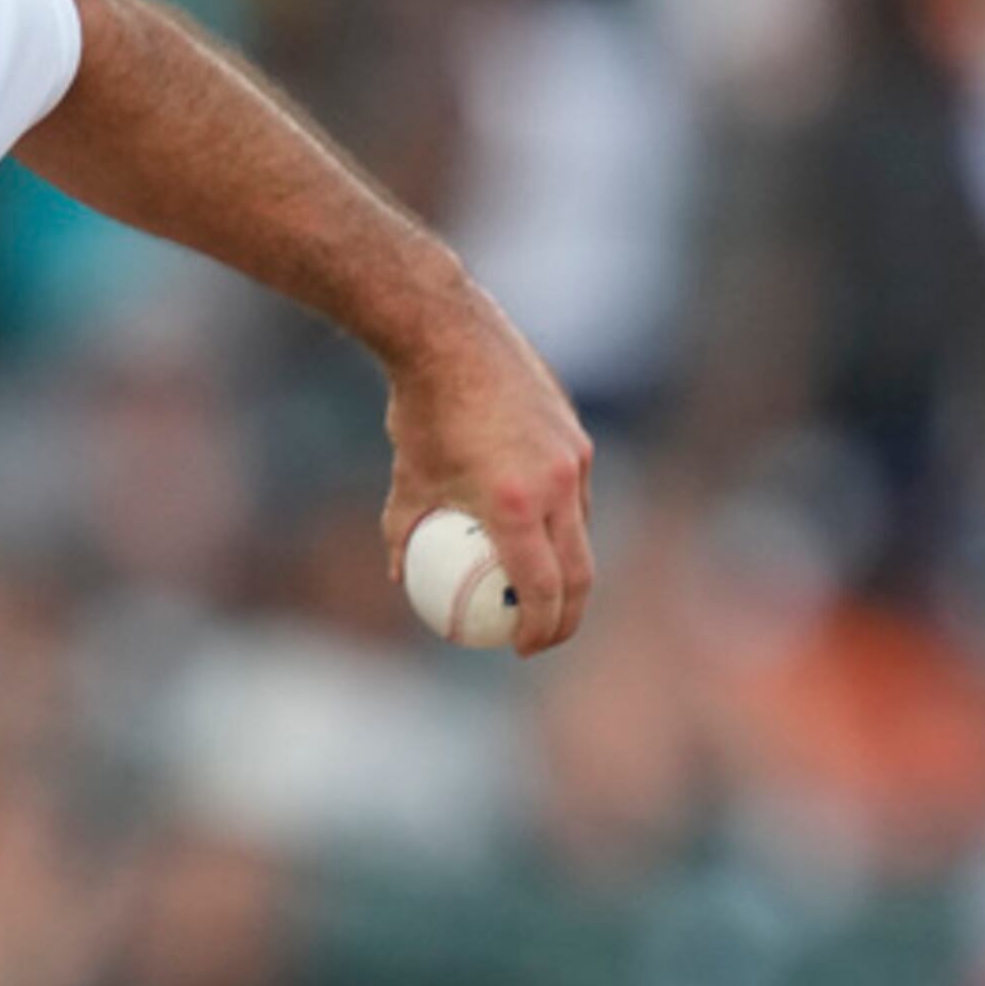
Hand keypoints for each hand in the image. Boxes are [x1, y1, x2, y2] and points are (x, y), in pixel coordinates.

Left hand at [378, 290, 594, 655]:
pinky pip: (576, 491)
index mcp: (515, 503)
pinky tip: (534, 526)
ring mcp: (574, 456)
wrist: (449, 337)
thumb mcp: (405, 483)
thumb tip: (402, 578)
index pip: (543, 587)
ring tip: (542, 588)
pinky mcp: (577, 434)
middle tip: (544, 636)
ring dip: (568, 566)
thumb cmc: (418, 412)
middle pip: (580, 570)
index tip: (522, 648)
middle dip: (568, 615)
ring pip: (582, 529)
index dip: (540, 628)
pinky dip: (561, 519)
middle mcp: (557, 482)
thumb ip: (406, 535)